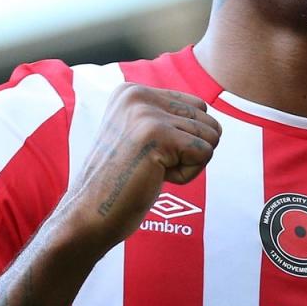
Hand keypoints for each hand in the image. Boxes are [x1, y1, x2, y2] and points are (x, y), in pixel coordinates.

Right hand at [63, 83, 220, 252]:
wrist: (90, 214)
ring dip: (188, 164)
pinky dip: (187, 174)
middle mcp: (138, 95)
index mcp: (132, 91)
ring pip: (209, 136)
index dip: (185, 139)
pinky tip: (156, 177)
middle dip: (190, 151)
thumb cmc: (122, 183)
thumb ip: (170, 121)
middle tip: (151, 166)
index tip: (150, 154)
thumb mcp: (141, 138)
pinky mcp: (157, 134)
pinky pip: (204, 152)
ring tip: (152, 171)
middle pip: (206, 120)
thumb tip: (216, 125)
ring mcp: (146, 112)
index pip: (197, 106)